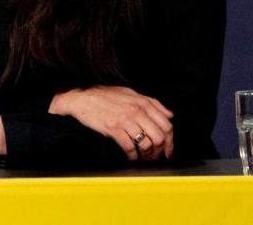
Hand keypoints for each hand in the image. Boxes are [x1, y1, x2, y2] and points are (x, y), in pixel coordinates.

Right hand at [49, 86, 173, 161]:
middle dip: (161, 151)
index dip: (170, 141)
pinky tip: (132, 157)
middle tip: (157, 157)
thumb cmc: (105, 95)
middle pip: (159, 137)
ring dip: (147, 155)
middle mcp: (136, 111)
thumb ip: (152, 102)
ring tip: (144, 159)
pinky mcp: (113, 128)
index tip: (168, 150)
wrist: (82, 97)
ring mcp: (125, 120)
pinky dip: (133, 156)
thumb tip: (169, 115)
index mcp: (142, 103)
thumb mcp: (130, 92)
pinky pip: (129, 147)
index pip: (166, 125)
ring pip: (146, 144)